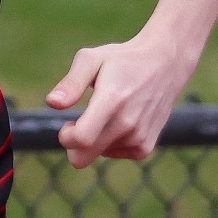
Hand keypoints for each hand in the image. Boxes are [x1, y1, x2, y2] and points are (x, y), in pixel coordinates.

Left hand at [45, 39, 193, 167]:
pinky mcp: (145, 147)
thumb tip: (52, 103)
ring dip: (96, 138)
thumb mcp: (91, 60)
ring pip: (98, 154)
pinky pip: (114, 154)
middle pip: (83, 157)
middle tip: (80, 122)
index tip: (68, 124)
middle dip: (73, 144)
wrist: (165, 64)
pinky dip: (111, 142)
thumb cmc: (121, 60)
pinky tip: (121, 120)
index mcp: (111, 100)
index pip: (81, 139)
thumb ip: (71, 83)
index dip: (65, 137)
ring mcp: (138, 138)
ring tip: (110, 111)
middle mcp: (127, 123)